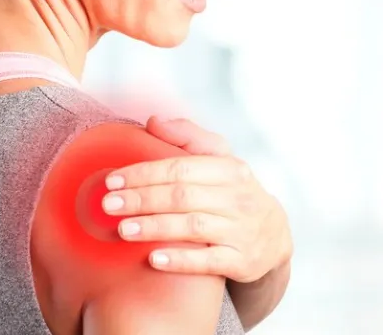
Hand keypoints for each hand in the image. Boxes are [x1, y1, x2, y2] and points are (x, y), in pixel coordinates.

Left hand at [101, 117, 292, 283]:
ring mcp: (241, 231)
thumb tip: (153, 121)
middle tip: (108, 205)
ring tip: (123, 230)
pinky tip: (154, 258)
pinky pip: (208, 261)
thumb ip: (187, 137)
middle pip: (182, 196)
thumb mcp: (220, 160)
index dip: (144, 173)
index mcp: (229, 169)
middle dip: (142, 199)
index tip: (112, 180)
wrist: (274, 235)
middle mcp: (237, 198)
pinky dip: (181, 260)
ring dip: (155, 227)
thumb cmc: (235, 192)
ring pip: (193, 227)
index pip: (180, 168)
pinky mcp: (242, 262)